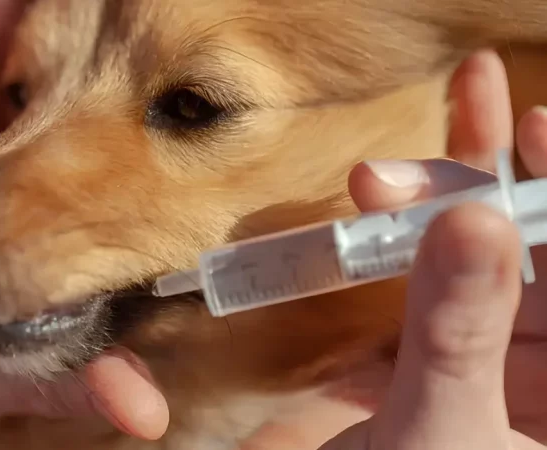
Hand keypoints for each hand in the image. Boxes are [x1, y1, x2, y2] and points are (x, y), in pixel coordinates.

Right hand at [330, 49, 546, 447]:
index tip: (537, 131)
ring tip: (414, 144)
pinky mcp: (430, 360)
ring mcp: (487, 368)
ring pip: (482, 264)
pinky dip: (401, 237)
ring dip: (444, 201)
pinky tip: (384, 192)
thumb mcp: (438, 438)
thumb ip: (461, 332)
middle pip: (539, 263)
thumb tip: (474, 219)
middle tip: (446, 143)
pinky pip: (425, 284)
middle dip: (492, 195)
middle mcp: (544, 385)